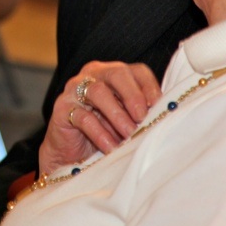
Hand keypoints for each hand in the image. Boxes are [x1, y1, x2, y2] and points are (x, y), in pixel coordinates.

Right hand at [38, 61, 160, 173]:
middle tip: (141, 117)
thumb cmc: (105, 133)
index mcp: (114, 74)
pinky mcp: (62, 109)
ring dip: (117, 114)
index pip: (137, 71)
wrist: (72, 155)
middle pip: (117, 73)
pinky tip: (111, 147)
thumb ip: (140, 113)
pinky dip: (99, 133)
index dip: (149, 87)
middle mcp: (94, 75)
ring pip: (97, 91)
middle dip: (133, 95)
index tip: (158, 107)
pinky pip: (82, 117)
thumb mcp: (127, 120)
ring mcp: (75, 90)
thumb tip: (163, 115)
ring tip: (128, 134)